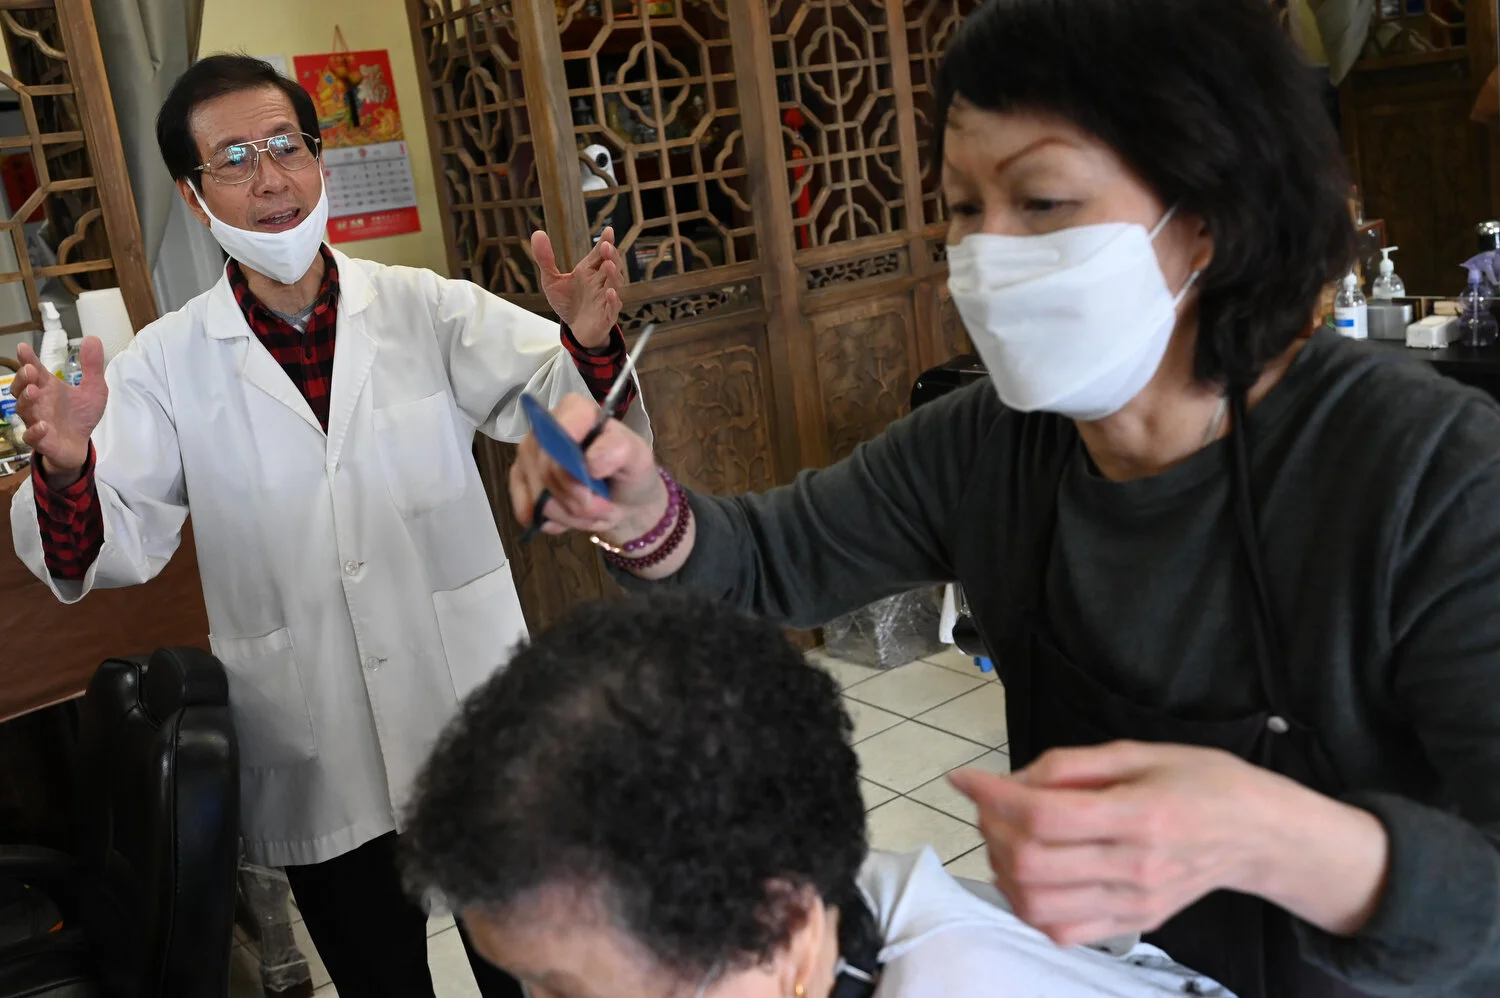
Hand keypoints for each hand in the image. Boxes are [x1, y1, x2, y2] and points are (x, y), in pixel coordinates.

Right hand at [12, 337, 106, 484]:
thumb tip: (93, 338)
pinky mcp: (41, 440)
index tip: (23, 348)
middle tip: (30, 370)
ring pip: (22, 409)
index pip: (34, 370)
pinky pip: (31, 436)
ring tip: (34, 392)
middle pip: (22, 387)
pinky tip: (43, 425)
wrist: (81, 444)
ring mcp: (37, 420)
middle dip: (23, 378)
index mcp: (48, 386)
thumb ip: (92, 366)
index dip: (27, 359)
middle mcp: (38, 401)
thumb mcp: (94, 389)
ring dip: (26, 399)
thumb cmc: (81, 415)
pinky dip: (35, 431)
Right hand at [509, 393, 666, 542]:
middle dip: (579, 499)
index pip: (559, 430)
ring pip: (539, 497)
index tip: (593, 480)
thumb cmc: (630, 474)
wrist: (624, 503)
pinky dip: (555, 522)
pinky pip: (529, 511)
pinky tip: (571, 515)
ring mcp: (528, 455)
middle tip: (604, 504)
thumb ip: (619, 449)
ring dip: (571, 514)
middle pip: (547, 470)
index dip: (572, 463)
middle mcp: (544, 428)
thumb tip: (589, 462)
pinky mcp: (519, 481)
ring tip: (593, 509)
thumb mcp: (638, 457)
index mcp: (575, 410)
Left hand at [534, 226, 623, 349]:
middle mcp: (600, 282)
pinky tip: (610, 293)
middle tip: (606, 246)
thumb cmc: (567, 303)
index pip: (600, 254)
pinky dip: (613, 300)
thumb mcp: (551, 280)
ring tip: (608, 264)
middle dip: (611, 255)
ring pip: (615, 284)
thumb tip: (537, 233)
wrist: (574, 330)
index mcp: (589, 271)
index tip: (608, 231)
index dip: (605, 242)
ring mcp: (605, 299)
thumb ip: (545, 258)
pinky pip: (613, 307)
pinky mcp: (606, 316)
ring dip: (613, 274)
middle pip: (611, 265)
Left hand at [951, 741, 1385, 946]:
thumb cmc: (1204, 782)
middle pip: (1032, 865)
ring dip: (1003, 870)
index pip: (1044, 817)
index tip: (966, 778)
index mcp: (1140, 816)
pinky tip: (1029, 872)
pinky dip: (1028, 905)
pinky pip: (1062, 931)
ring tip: (1005, 836)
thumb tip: (1016, 779)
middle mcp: (1136, 868)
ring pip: (1038, 907)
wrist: (1260, 834)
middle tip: (988, 803)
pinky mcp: (1133, 924)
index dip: (992, 796)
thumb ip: (1074, 765)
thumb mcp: (1141, 752)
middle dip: (992, 831)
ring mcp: (1134, 904)